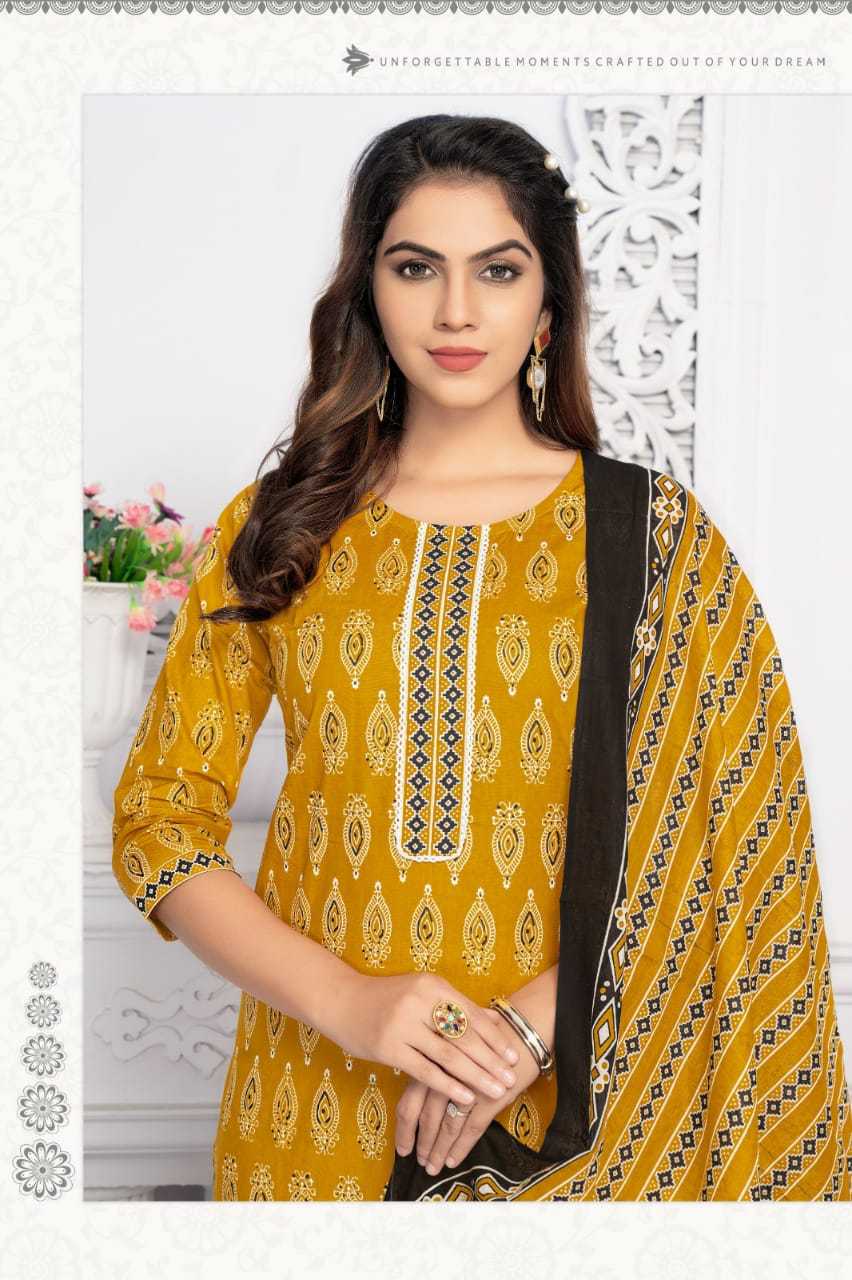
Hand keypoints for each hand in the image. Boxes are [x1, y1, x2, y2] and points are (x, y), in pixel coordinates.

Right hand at [333, 970, 521, 1108]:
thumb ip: (458, 1006)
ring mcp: (402, 1024)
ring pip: (448, 1055)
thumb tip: (496, 1018)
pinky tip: (465, 1098)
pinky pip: (425, 1070)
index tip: (515, 1057)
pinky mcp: (388, 1047)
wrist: (342, 1001)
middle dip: (491, 1060)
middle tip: (512, 1079)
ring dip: (476, 1076)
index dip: (495, 1038)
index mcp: (432, 985)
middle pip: (464, 1036)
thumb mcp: (423, 993)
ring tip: (497, 1091)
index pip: (472, 1015)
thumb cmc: (388, 998)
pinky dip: (448, 1085)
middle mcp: (419, 1001)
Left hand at [394, 1006, 541, 1174]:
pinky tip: (454, 1159)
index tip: (403, 1149)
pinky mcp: (488, 1096)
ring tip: (434, 1166)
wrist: (523, 1027)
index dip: (404, 1129)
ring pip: (446, 1125)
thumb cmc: (486, 1035)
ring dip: (438, 1149)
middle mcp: (444, 1074)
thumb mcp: (454, 1045)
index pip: (408, 1102)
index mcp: (431, 1059)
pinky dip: (461, 1146)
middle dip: (421, 1143)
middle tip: (419, 1162)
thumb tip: (421, 1094)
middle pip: (424, 1117)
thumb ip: (437, 1065)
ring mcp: (466, 1086)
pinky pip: (470, 1127)